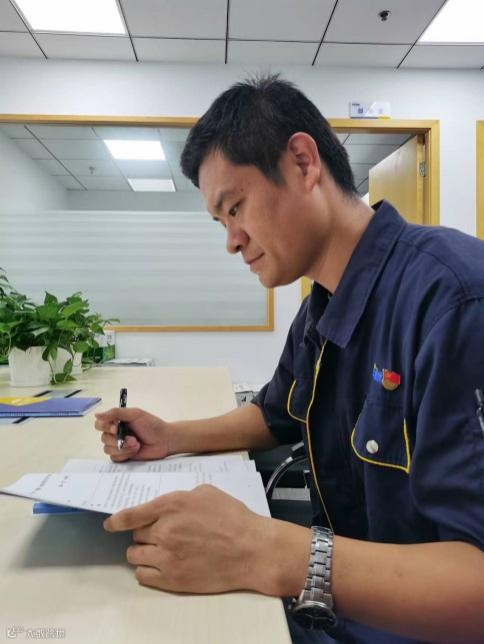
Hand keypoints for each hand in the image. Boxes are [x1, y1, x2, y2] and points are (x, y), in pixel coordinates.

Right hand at [94, 407, 170, 461]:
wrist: (165, 440)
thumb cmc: (152, 425)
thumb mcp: (135, 414)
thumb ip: (116, 413)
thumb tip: (97, 415)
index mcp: (117, 422)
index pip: (100, 424)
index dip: (105, 427)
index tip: (116, 429)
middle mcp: (116, 434)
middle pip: (103, 438)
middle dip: (118, 440)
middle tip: (133, 439)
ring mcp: (119, 446)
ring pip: (108, 449)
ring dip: (122, 448)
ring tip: (137, 444)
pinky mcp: (123, 456)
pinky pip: (114, 458)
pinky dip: (124, 455)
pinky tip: (135, 451)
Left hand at [104, 484, 308, 594]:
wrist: (251, 550)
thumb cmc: (233, 518)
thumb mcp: (206, 492)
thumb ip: (181, 496)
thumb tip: (167, 505)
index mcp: (172, 505)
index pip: (131, 514)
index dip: (117, 520)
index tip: (110, 524)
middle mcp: (165, 530)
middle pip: (135, 534)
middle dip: (143, 533)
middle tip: (158, 534)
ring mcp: (167, 556)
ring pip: (135, 555)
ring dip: (142, 552)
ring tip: (157, 550)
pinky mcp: (172, 579)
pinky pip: (143, 576)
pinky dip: (147, 570)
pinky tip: (159, 565)